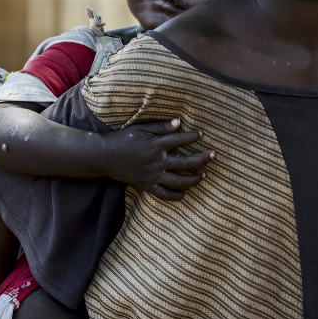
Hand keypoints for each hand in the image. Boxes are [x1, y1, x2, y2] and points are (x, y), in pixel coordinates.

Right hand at [97, 118, 213, 200]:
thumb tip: (179, 122)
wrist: (104, 157)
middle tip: (214, 155)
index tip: (202, 134)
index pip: (179, 141)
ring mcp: (152, 175)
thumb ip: (160, 127)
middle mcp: (156, 161)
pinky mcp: (146, 186)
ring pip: (178, 181)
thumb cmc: (123, 139)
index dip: (192, 137)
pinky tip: (185, 193)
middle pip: (185, 163)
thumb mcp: (141, 128)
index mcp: (155, 145)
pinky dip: (176, 196)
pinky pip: (164, 194)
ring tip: (204, 175)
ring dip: (194, 179)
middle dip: (202, 159)